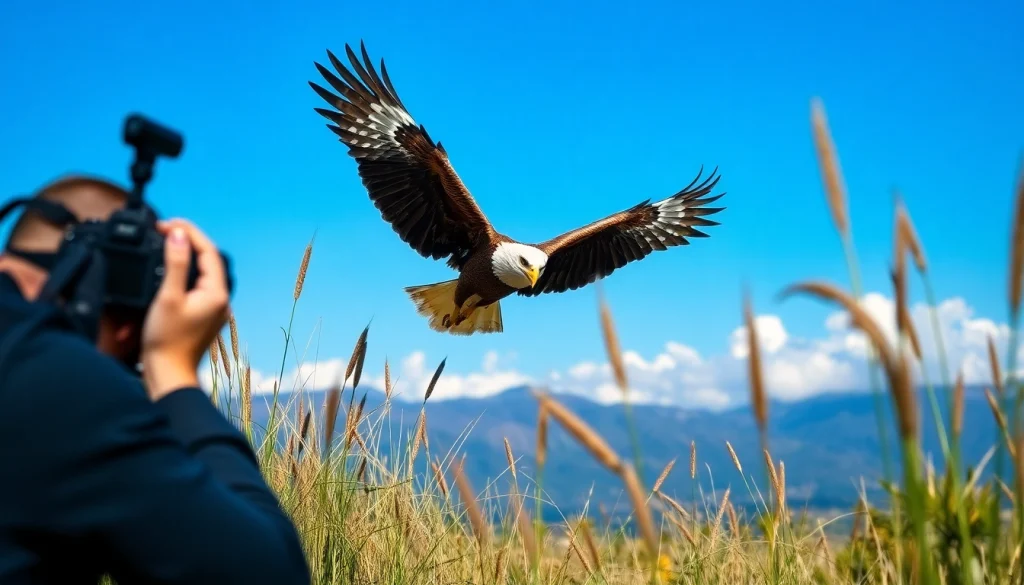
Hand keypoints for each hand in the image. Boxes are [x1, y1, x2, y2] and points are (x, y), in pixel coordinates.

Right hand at [141, 219, 229, 400]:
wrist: (168, 374)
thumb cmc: (166, 341)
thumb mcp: (168, 297)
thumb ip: (175, 263)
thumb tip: (178, 235)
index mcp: (217, 293)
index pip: (208, 251)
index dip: (189, 232)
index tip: (167, 223)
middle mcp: (221, 299)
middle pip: (209, 259)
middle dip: (189, 240)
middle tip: (165, 229)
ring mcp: (214, 308)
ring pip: (204, 272)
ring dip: (188, 255)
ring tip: (167, 242)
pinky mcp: (205, 315)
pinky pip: (199, 285)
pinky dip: (186, 272)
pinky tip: (173, 268)